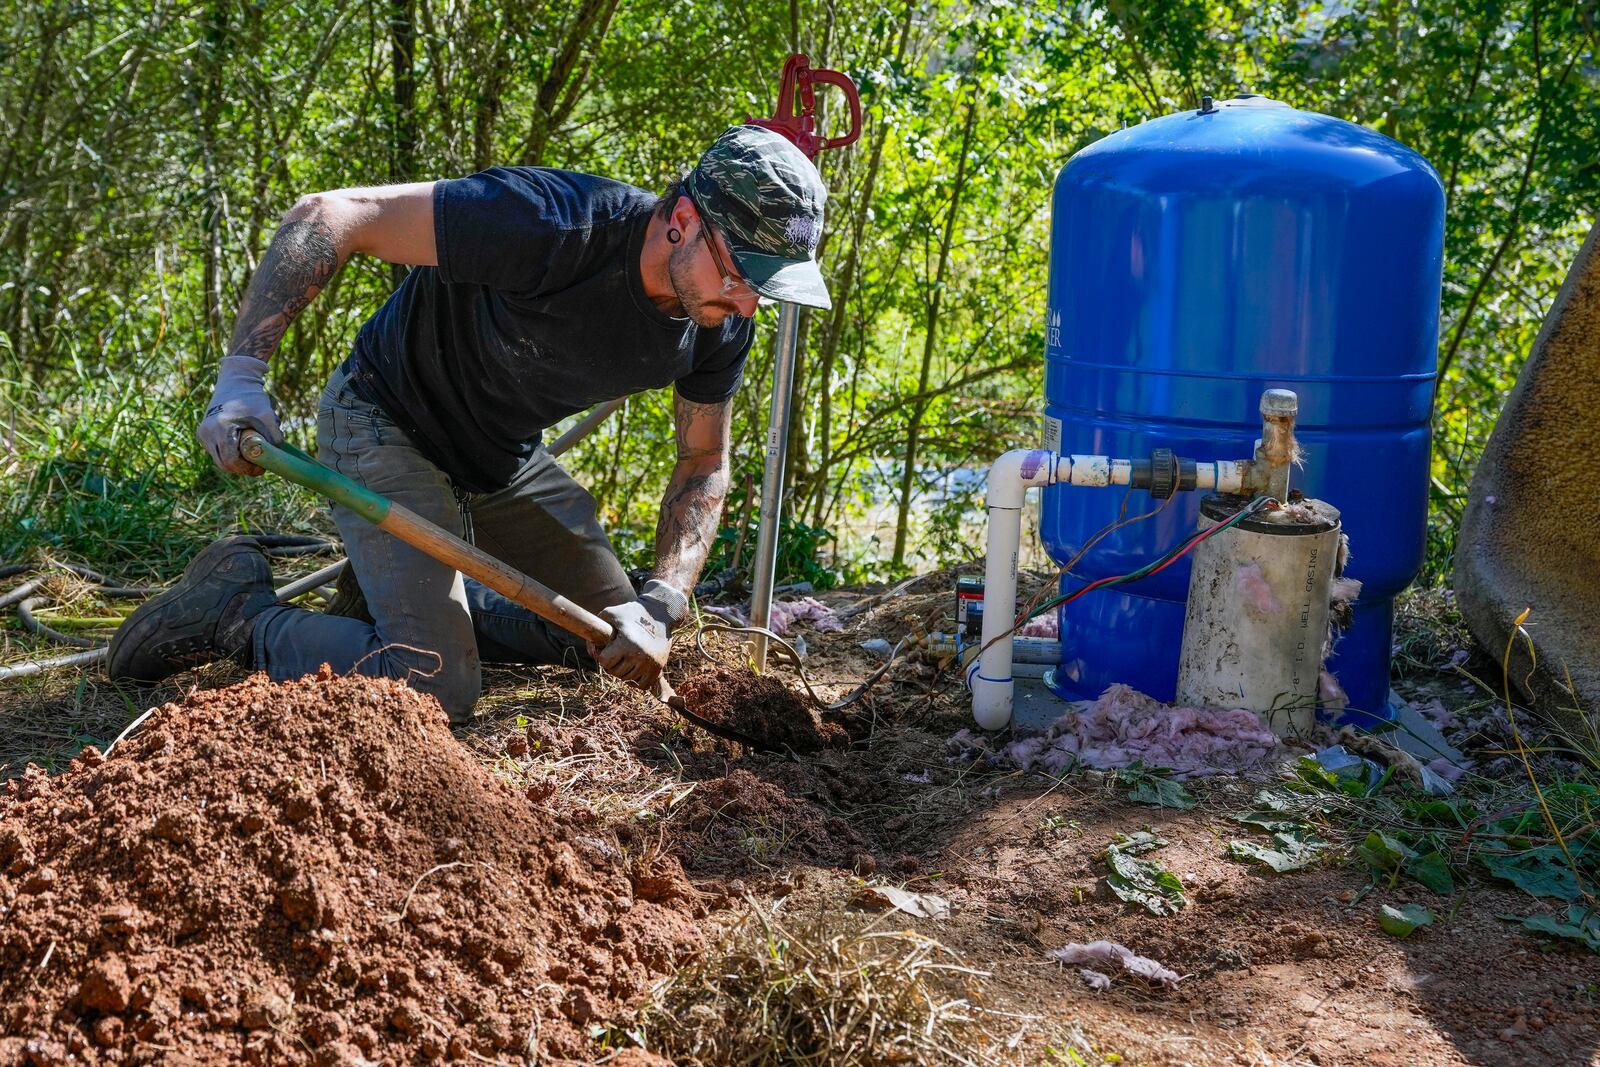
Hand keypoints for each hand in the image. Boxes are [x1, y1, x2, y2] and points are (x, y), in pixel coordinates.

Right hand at [197, 355, 281, 475]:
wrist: (236, 380)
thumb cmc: (252, 397)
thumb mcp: (267, 416)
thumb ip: (275, 437)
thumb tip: (278, 457)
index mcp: (220, 428)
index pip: (231, 461)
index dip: (247, 469)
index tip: (262, 468)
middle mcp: (207, 432)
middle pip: (224, 464)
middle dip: (242, 468)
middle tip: (259, 467)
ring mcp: (203, 433)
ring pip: (219, 459)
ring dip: (236, 462)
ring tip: (253, 456)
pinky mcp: (203, 433)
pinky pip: (217, 451)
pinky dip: (230, 454)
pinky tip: (243, 447)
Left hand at [594, 599, 672, 685]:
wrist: (659, 613)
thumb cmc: (632, 612)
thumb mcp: (611, 613)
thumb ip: (596, 626)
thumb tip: (590, 643)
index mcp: (627, 642)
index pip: (605, 662)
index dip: (601, 655)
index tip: (604, 648)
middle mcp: (640, 655)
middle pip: (615, 672)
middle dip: (611, 664)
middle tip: (614, 654)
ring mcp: (650, 663)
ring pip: (628, 679)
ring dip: (623, 672)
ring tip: (623, 659)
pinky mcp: (659, 667)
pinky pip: (643, 685)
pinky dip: (635, 681)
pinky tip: (632, 671)